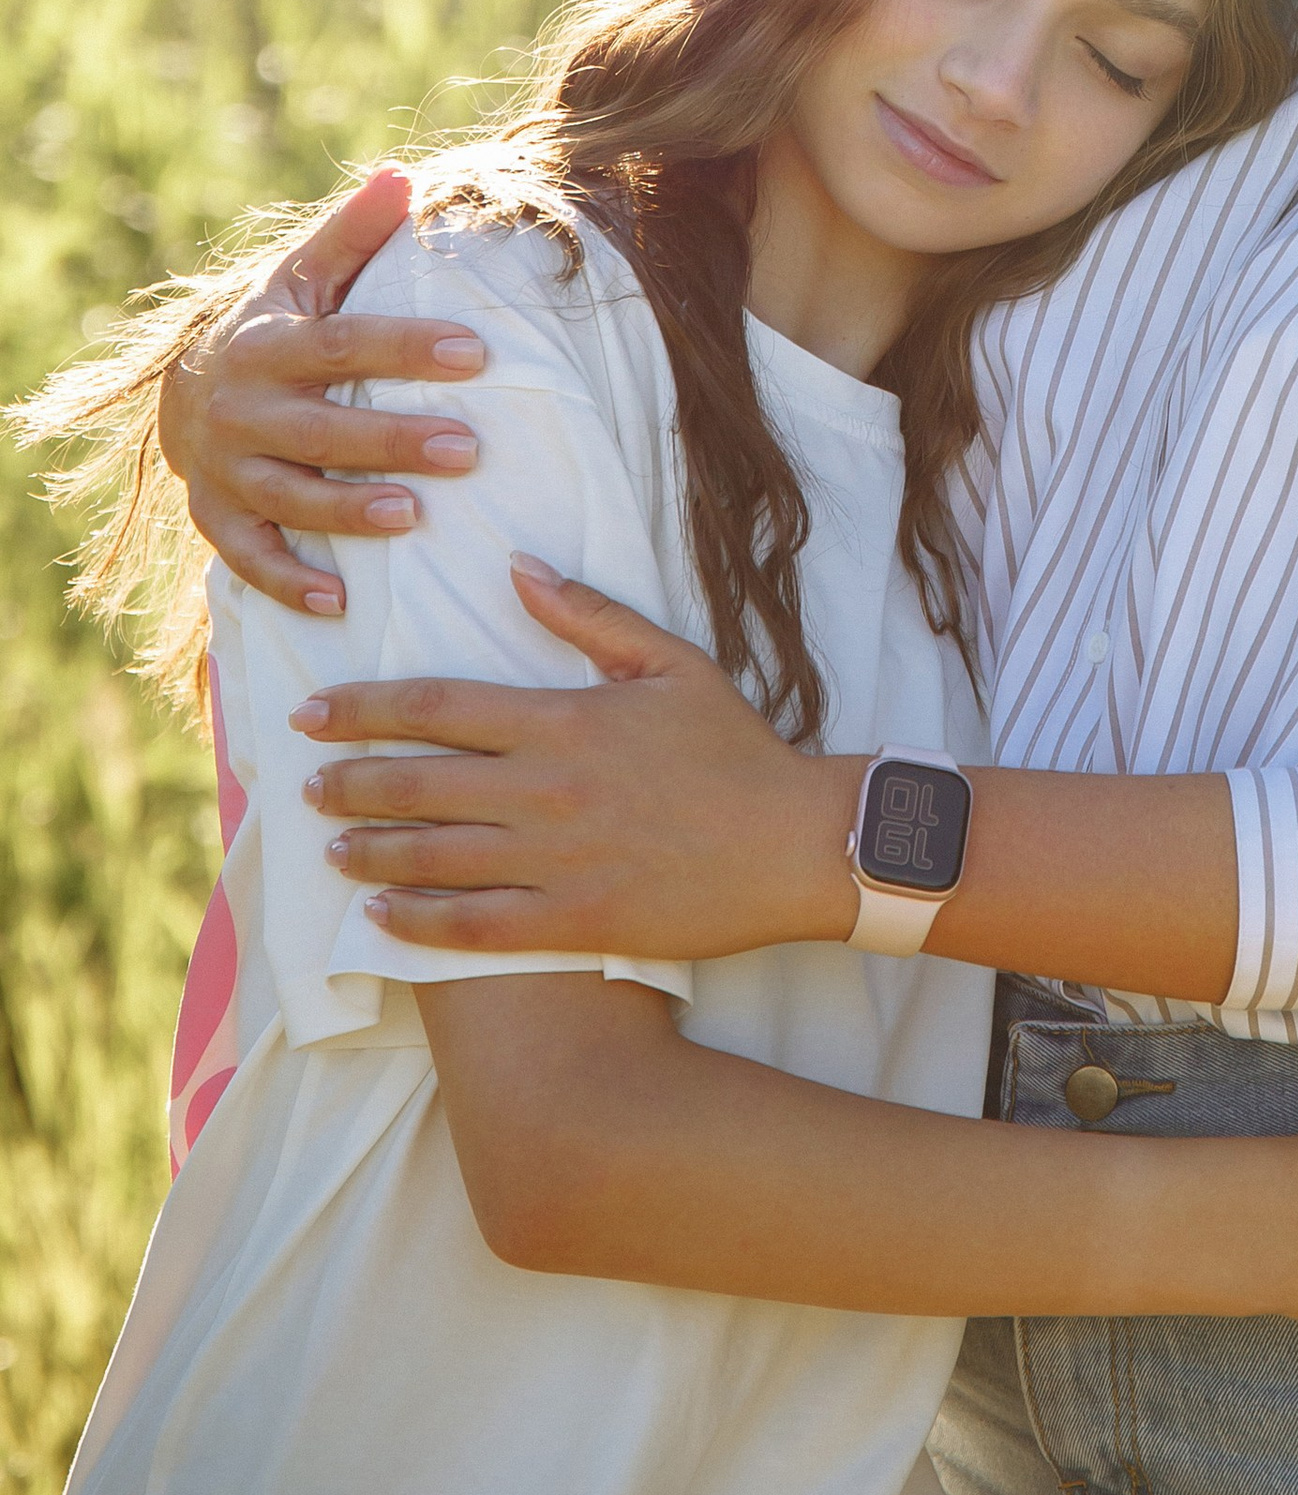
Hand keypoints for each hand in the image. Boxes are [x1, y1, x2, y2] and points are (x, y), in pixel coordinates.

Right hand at [157, 165, 486, 613]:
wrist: (187, 390)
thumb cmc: (276, 327)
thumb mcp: (302, 274)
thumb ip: (354, 234)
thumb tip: (404, 175)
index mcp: (270, 344)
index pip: (345, 345)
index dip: (408, 348)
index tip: (477, 353)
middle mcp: (242, 409)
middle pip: (323, 430)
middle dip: (393, 440)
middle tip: (468, 449)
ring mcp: (226, 470)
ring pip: (290, 497)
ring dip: (348, 513)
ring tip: (414, 517)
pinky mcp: (219, 520)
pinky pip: (251, 559)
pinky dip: (288, 582)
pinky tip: (339, 602)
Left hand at [292, 559, 854, 956]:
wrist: (793, 844)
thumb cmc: (734, 749)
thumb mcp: (670, 663)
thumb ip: (588, 615)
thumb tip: (518, 568)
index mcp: (562, 720)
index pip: (436, 705)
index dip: (364, 707)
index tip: (313, 712)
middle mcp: (544, 791)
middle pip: (416, 783)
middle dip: (349, 782)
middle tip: (306, 784)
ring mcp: (553, 862)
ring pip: (432, 857)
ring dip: (371, 852)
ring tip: (331, 849)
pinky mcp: (571, 922)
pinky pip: (473, 926)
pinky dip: (418, 924)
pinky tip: (381, 920)